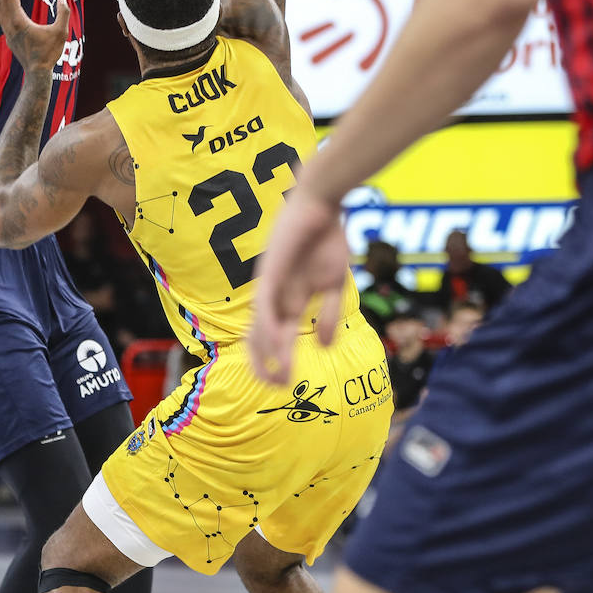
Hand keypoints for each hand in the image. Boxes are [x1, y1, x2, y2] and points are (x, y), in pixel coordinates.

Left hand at [0, 0, 69, 74]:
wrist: (37, 73)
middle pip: (1, 0)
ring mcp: (8, 33)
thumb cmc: (49, 53)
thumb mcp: (61, 32)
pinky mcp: (9, 38)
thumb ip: (63, 14)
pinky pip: (1, 19)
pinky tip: (3, 8)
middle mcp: (10, 25)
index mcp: (20, 21)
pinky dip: (1, 8)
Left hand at [248, 185, 350, 385]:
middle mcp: (275, 298)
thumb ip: (329, 316)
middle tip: (279, 388)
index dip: (276, 363)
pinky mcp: (270, 274)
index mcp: (289, 302)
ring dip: (267, 354)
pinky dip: (268, 328)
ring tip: (280, 376)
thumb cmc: (327, 240)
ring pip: (258, 328)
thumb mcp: (333, 285)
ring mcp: (270, 287)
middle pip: (258, 340)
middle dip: (265, 366)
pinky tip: (276, 344)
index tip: (287, 385)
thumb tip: (324, 348)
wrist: (322, 204)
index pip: (274, 339)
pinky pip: (264, 306)